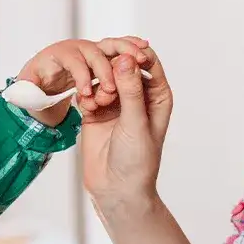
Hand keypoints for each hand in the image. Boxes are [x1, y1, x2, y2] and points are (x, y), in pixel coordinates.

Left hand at [14, 36, 151, 125]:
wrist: (44, 80)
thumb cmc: (36, 86)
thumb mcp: (28, 91)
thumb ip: (27, 94)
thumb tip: (22, 95)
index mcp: (56, 55)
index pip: (71, 61)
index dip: (80, 76)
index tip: (86, 94)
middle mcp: (75, 48)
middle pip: (93, 50)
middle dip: (105, 67)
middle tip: (113, 88)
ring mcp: (90, 50)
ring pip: (109, 45)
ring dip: (125, 50)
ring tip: (142, 58)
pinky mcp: (101, 56)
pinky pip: (118, 49)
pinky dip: (131, 48)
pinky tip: (145, 53)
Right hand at [79, 49, 172, 206]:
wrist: (116, 188)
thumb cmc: (137, 160)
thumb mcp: (135, 122)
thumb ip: (130, 90)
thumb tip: (125, 59)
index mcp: (156, 94)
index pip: (147, 61)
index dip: (135, 54)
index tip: (121, 59)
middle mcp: (136, 94)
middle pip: (122, 64)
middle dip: (111, 69)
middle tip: (106, 86)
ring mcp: (115, 101)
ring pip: (102, 75)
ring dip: (98, 83)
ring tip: (98, 102)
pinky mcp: (95, 110)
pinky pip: (88, 90)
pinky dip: (86, 95)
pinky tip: (88, 108)